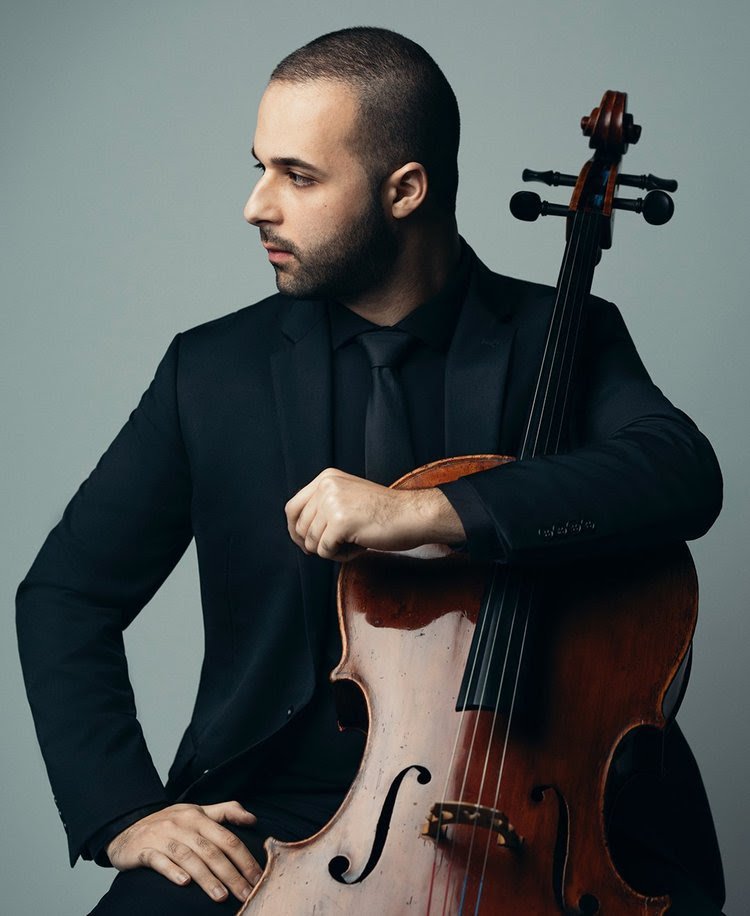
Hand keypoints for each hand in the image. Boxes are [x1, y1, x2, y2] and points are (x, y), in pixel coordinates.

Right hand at [106, 801, 261, 903]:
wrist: (127, 825)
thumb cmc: (169, 822)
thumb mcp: (197, 811)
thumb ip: (226, 811)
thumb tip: (252, 819)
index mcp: (199, 817)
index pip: (227, 838)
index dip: (244, 858)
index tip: (257, 876)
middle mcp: (183, 825)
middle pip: (212, 851)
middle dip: (231, 874)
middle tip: (246, 893)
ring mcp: (163, 837)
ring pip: (189, 858)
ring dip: (206, 878)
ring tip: (221, 896)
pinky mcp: (144, 850)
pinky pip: (160, 861)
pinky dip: (173, 871)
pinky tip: (184, 884)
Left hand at [285, 468, 464, 560]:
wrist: (412, 515)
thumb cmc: (385, 512)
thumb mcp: (349, 497)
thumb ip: (324, 505)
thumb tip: (298, 533)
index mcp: (327, 478)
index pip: (292, 507)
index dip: (295, 530)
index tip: (306, 544)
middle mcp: (326, 486)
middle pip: (300, 527)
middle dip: (315, 544)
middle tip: (339, 546)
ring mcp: (332, 503)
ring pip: (312, 542)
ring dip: (332, 550)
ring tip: (355, 543)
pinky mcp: (340, 522)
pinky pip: (325, 551)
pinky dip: (341, 556)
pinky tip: (359, 547)